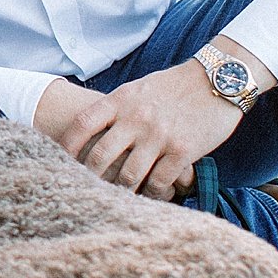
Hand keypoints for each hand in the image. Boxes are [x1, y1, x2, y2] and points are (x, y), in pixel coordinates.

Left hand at [52, 61, 243, 199]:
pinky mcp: (183, 151)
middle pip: (100, 156)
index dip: (66, 145)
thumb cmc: (176, 84)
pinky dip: (153, 192)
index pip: (82, 124)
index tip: (58, 160)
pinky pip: (159, 181)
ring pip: (129, 175)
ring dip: (122, 191)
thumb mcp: (140, 88)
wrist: (219, 78)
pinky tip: (151, 194)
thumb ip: (117, 107)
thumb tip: (93, 126)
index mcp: (122, 100)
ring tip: (118, 199)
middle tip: (86, 190)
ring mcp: (159, 136)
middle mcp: (136, 119)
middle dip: (90, 177)